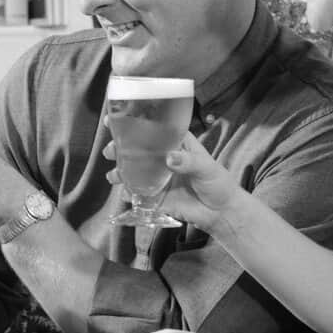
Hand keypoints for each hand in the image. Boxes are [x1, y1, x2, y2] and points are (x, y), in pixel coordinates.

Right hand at [112, 127, 237, 230]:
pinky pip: (139, 194)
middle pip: (138, 149)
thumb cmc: (219, 184)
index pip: (155, 129)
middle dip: (121, 149)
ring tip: (114, 176)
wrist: (222, 213)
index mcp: (177, 145)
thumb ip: (189, 161)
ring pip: (135, 171)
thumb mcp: (207, 168)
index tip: (117, 119)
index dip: (136, 123)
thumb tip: (170, 158)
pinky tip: (125, 194)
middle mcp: (165, 159)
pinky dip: (129, 194)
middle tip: (111, 151)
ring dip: (121, 172)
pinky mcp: (158, 197)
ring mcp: (160, 178)